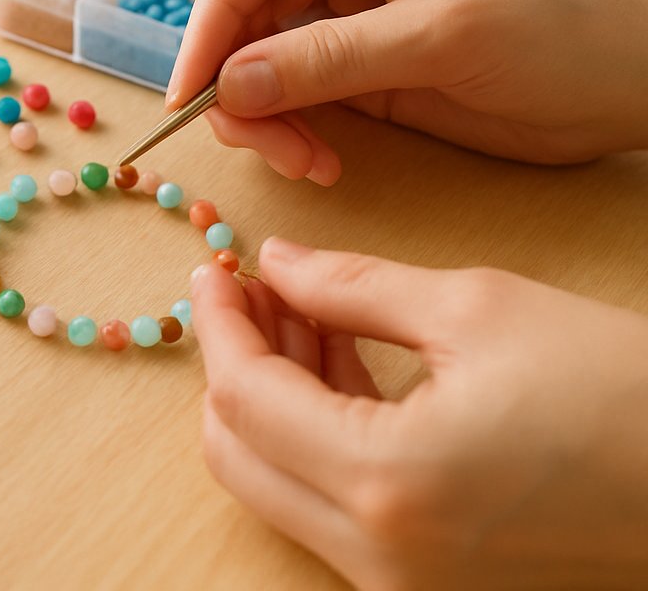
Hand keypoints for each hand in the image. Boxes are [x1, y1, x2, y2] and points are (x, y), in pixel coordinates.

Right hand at [167, 0, 647, 182]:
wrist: (632, 85)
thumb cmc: (559, 35)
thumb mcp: (439, 42)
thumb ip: (325, 61)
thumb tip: (226, 87)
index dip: (211, 22)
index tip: (191, 95)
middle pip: (244, 6)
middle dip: (240, 81)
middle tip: (259, 146)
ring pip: (255, 54)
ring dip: (264, 115)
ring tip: (305, 162)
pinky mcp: (352, 50)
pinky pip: (287, 86)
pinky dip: (288, 128)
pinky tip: (317, 159)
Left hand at [191, 239, 647, 588]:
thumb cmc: (623, 391)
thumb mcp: (475, 310)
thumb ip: (350, 285)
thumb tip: (276, 262)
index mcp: (387, 484)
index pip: (245, 400)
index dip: (220, 325)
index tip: (214, 270)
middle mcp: (381, 556)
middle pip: (240, 457)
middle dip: (235, 364)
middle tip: (252, 291)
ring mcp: (404, 584)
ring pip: (281, 484)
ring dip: (274, 396)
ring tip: (301, 312)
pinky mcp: (429, 585)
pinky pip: (335, 507)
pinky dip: (320, 436)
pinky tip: (340, 361)